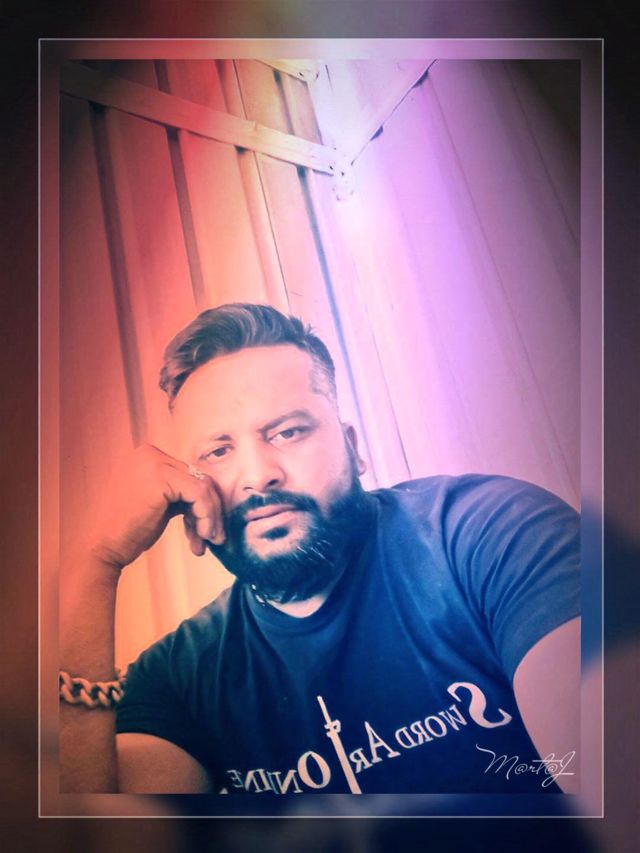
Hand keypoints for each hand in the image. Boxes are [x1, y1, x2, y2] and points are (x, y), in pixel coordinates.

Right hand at [88, 443, 224, 569]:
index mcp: (147, 456)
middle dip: (209, 511)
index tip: (204, 530)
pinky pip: (199, 494)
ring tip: (207, 542)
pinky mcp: (161, 477)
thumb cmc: (129, 531)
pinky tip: (201, 537)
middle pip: (199, 478)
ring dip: (210, 517)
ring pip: (203, 487)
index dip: (203, 503)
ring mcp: (155, 462)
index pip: (190, 475)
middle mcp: (150, 453)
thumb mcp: (158, 503)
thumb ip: (180, 493)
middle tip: (213, 538)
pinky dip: (206, 516)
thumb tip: (215, 496)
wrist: (103, 548)